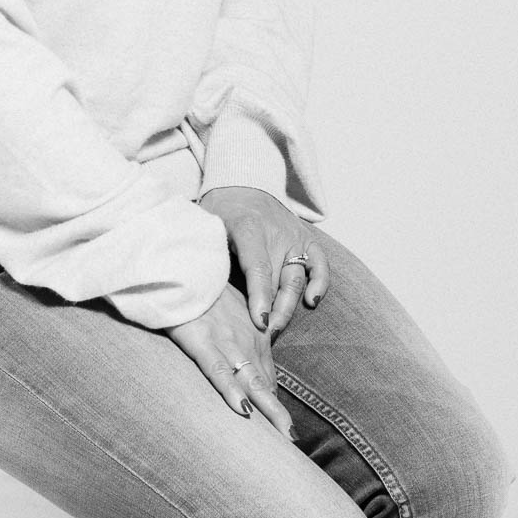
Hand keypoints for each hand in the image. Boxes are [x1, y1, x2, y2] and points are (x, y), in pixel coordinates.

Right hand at [164, 281, 293, 437]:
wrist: (185, 265)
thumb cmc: (205, 286)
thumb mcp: (231, 308)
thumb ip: (244, 332)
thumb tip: (252, 364)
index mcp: (252, 334)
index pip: (267, 376)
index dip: (274, 402)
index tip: (285, 430)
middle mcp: (244, 339)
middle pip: (265, 383)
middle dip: (278, 413)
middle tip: (294, 440)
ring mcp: (224, 342)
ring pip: (249, 380)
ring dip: (267, 408)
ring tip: (284, 434)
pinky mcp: (201, 341)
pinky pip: (217, 370)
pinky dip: (230, 390)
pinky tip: (242, 409)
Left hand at [198, 186, 328, 337]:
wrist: (243, 184)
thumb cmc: (220, 210)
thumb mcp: (207, 227)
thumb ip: (207, 253)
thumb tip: (196, 288)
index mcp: (249, 228)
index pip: (259, 268)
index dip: (260, 297)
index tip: (259, 321)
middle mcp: (277, 233)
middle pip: (280, 278)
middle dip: (275, 310)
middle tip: (266, 334)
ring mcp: (294, 236)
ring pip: (298, 277)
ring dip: (290, 305)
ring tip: (277, 327)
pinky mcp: (306, 238)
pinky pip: (319, 263)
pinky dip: (320, 283)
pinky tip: (311, 302)